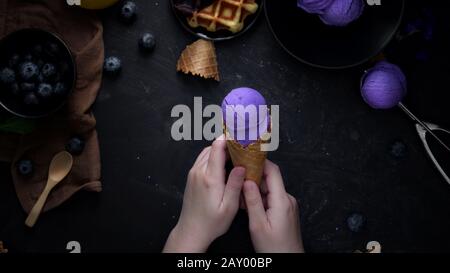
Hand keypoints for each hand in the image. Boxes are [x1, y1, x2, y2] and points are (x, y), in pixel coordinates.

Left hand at [163, 135, 245, 252]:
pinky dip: (213, 157)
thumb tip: (242, 166)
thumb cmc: (212, 222)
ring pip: (206, 152)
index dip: (228, 138)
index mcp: (210, 178)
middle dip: (226, 144)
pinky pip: (202, 160)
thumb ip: (235, 184)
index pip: (216, 148)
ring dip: (219, 150)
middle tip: (241, 146)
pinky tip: (223, 164)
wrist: (191, 231)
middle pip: (212, 147)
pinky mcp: (191, 177)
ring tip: (235, 154)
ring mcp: (193, 174)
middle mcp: (199, 172)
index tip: (240, 135)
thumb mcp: (229, 206)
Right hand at [243, 160, 303, 252]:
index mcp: (281, 200)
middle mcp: (287, 199)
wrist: (289, 260)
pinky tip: (248, 206)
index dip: (259, 162)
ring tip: (240, 197)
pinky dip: (259, 199)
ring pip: (268, 190)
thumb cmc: (274, 247)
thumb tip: (246, 180)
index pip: (272, 171)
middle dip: (252, 178)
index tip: (245, 157)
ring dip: (254, 191)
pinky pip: (271, 199)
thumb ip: (252, 201)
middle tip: (236, 180)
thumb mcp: (258, 224)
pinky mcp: (285, 211)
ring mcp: (287, 205)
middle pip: (269, 179)